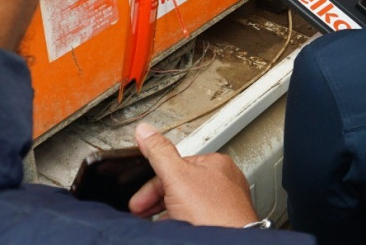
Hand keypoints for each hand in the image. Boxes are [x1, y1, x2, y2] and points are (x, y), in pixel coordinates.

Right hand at [129, 122, 258, 226]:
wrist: (226, 244)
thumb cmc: (212, 214)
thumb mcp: (177, 177)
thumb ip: (160, 153)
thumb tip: (145, 131)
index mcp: (214, 163)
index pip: (175, 167)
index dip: (152, 185)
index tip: (139, 200)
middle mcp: (224, 181)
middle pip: (180, 187)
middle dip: (158, 201)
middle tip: (142, 212)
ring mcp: (225, 203)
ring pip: (187, 205)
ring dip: (168, 214)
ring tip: (161, 224)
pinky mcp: (223, 222)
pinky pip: (197, 219)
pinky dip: (183, 223)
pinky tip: (177, 229)